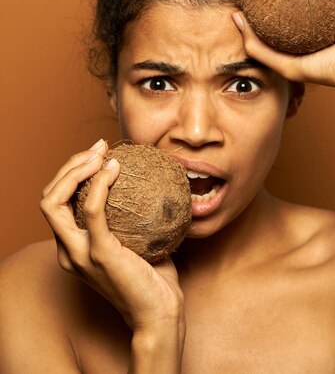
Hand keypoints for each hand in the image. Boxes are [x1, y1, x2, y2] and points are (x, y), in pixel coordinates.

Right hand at [40, 139, 184, 332]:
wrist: (160, 312)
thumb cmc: (153, 276)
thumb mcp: (136, 239)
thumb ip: (131, 213)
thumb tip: (146, 177)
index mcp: (72, 247)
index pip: (56, 201)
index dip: (71, 171)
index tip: (99, 152)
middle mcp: (67, 250)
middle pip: (48, 197)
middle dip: (68, 165)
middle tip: (98, 147)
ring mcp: (79, 253)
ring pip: (54, 201)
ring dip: (75, 169)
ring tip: (100, 153)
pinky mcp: (98, 254)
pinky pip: (92, 210)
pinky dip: (99, 183)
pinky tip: (116, 168)